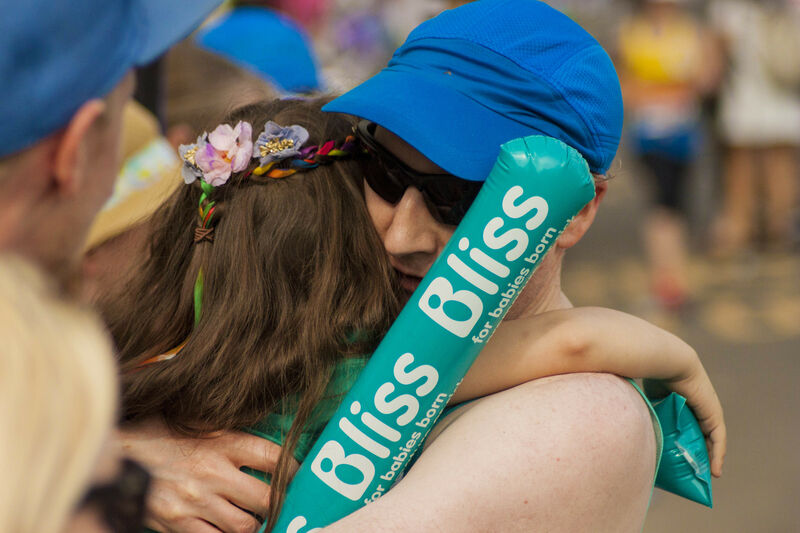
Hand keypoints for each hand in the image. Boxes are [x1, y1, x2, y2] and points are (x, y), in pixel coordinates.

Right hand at [118, 417, 292, 532]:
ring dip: (253, 524)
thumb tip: (264, 438)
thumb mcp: (197, 420)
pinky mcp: (176, 523)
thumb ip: (229, 431)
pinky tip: (226, 526)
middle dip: (277, 504)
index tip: (300, 476)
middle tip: (278, 503)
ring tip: (252, 517)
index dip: (294, 470)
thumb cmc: (156, 431)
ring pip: (244, 525)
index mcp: (220, 441)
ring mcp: (194, 501)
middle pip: (266, 498)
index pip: (274, 457)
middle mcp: (211, 472)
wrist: (111, 452)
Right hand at [644, 360, 726, 478]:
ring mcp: (707, 410)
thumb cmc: (650, 375)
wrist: (667, 361)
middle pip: (698, 435)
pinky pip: (718, 439)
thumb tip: (631, 425)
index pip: (684, 426)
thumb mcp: (647, 398)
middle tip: (690, 474)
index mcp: (680, 401)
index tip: (677, 459)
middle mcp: (696, 406)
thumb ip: (645, 410)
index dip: (682, 442)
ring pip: (709, 439)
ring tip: (703, 476)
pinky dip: (717, 455)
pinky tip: (715, 471)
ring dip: (708, 458)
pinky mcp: (714, 415)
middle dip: (695, 454)